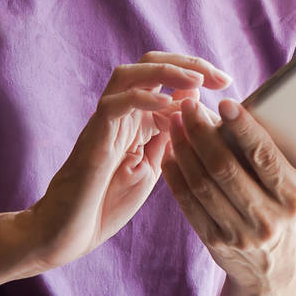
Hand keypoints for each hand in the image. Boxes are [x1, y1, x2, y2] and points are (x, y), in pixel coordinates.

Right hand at [23, 53, 232, 272]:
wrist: (66, 232)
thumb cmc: (107, 203)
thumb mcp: (153, 166)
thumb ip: (173, 137)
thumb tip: (199, 107)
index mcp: (138, 117)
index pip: (168, 77)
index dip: (199, 74)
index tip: (228, 84)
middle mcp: (121, 111)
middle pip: (150, 62)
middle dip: (188, 63)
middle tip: (221, 78)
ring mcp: (105, 121)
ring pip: (130, 74)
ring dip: (166, 71)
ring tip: (197, 81)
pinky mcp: (94, 136)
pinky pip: (115, 105)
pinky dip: (143, 99)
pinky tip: (169, 106)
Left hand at [157, 56, 295, 295]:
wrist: (276, 277)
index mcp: (295, 199)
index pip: (264, 158)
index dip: (242, 129)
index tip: (224, 103)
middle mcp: (267, 219)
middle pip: (226, 169)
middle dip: (203, 133)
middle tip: (188, 105)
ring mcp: (238, 234)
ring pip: (204, 184)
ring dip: (185, 149)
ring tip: (175, 121)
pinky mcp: (214, 242)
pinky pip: (189, 204)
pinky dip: (176, 176)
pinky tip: (170, 151)